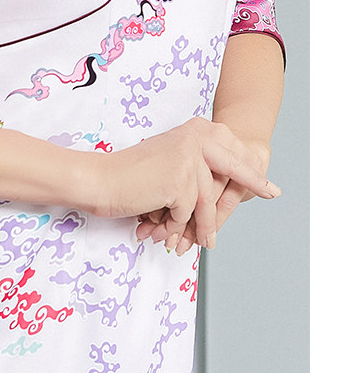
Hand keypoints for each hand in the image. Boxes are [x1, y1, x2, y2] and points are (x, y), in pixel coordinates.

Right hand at [85, 117, 279, 248]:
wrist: (99, 179)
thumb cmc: (128, 175)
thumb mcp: (169, 159)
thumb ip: (195, 165)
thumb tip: (222, 185)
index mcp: (194, 129)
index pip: (231, 149)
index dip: (248, 168)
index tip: (265, 182)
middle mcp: (196, 138)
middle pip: (232, 169)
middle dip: (253, 184)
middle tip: (272, 194)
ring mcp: (190, 158)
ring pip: (207, 200)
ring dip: (204, 226)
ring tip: (202, 243)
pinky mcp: (182, 180)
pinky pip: (189, 212)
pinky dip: (177, 226)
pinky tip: (166, 233)